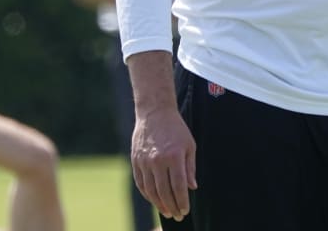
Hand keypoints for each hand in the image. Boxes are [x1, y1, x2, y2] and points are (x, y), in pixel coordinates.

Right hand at [132, 106, 197, 221]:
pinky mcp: (135, 160)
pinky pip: (140, 183)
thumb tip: (192, 188)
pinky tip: (154, 200)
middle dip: (172, 206)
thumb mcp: (189, 145)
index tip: (185, 211)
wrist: (154, 112)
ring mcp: (144, 161)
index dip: (182, 201)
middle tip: (177, 216)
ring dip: (159, 204)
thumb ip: (190, 168)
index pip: (178, 186)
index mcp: (174, 156)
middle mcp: (158, 160)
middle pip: (164, 191)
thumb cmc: (176, 129)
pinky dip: (147, 194)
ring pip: (151, 190)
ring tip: (167, 211)